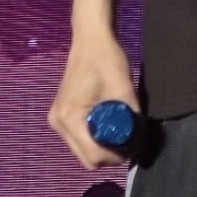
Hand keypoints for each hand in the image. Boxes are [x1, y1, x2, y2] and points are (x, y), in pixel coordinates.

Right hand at [47, 32, 139, 167]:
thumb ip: (132, 118)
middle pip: (86, 158)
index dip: (115, 156)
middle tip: (127, 141)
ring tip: (118, 132)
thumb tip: (140, 140)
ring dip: (100, 148)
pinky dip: (93, 139)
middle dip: (108, 155)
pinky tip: (105, 124)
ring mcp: (57, 120)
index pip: (93, 155)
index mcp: (70, 117)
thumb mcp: (124, 90)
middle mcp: (58, 123)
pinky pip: (78, 139)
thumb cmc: (107, 59)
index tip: (132, 147)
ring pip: (82, 151)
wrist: (90, 39)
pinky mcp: (60, 116)